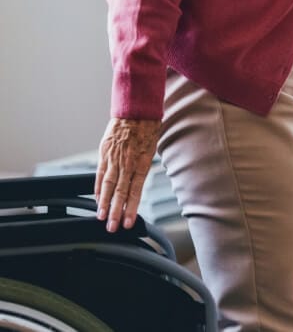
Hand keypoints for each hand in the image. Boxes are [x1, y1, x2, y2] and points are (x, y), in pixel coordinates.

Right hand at [95, 117, 160, 232]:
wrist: (136, 109)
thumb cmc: (147, 128)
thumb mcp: (151, 149)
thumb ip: (142, 168)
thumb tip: (136, 186)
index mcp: (142, 162)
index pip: (135, 190)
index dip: (131, 208)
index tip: (128, 222)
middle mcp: (127, 162)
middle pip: (121, 191)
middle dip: (116, 211)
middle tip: (113, 227)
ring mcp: (114, 157)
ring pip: (109, 185)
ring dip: (105, 203)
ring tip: (102, 217)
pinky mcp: (105, 152)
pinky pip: (100, 173)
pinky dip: (98, 188)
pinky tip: (98, 199)